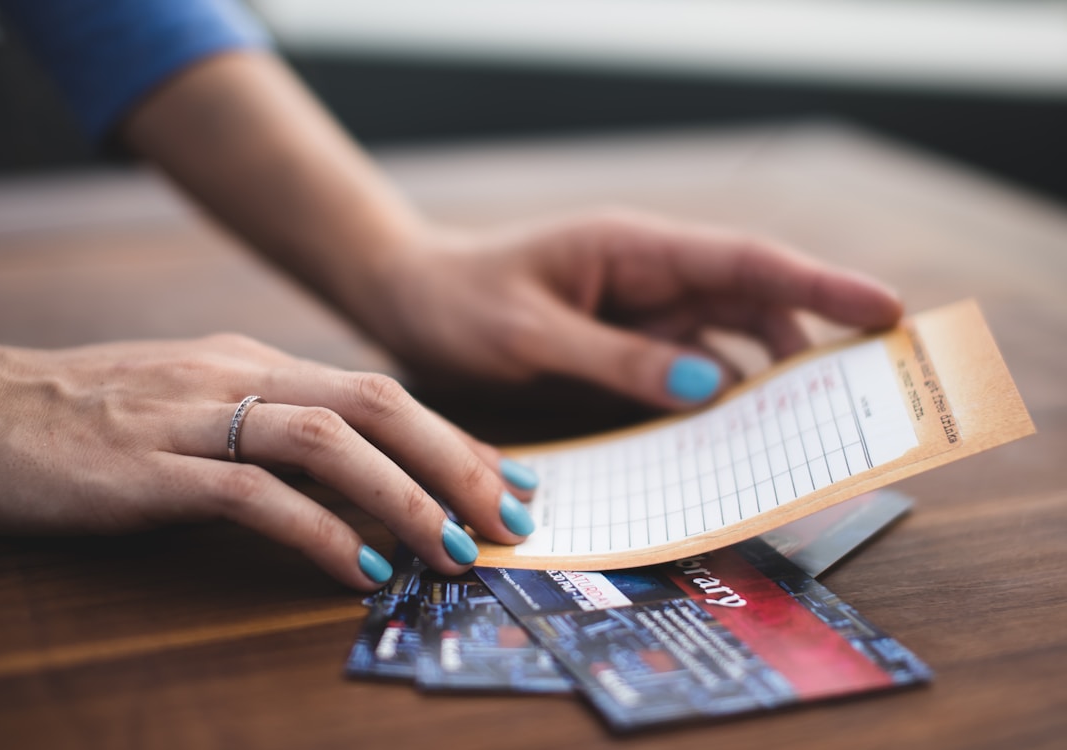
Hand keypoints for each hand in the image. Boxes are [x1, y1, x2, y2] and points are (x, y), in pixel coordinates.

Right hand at [0, 334, 540, 589]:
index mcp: (253, 361)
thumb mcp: (191, 405)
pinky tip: (358, 568)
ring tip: (456, 549)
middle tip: (513, 517)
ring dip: (406, 495)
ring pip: (330, 440)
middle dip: (458, 461)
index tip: (512, 480)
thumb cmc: (83, 416)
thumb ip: (264, 428)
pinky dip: (317, 532)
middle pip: (378, 402)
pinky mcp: (148, 465)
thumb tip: (351, 477)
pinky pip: (252, 493)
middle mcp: (236, 374)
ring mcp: (192, 415)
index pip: (380, 392)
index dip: (455, 439)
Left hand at [355, 209, 903, 408]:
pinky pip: (687, 375)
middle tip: (863, 396)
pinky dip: (716, 404)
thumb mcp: (530, 333)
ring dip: (767, 381)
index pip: (745, 261)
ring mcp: (640, 314)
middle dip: (811, 343)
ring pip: (728, 344)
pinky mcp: (624, 350)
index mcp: (635, 249)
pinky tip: (733, 441)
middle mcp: (650, 278)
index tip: (885, 310)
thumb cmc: (461, 302)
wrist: (410, 303)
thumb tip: (711, 387)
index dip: (821, 284)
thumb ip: (616, 359)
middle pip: (753, 305)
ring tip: (810, 428)